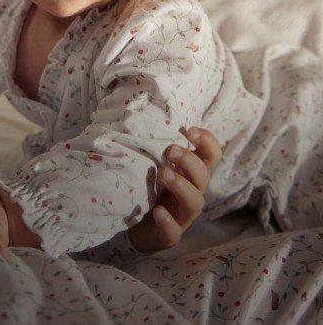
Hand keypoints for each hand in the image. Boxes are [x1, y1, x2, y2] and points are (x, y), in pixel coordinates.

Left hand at [128, 127, 221, 252]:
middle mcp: (192, 192)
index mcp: (191, 173)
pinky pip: (174, 231)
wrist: (137, 226)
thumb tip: (146, 114)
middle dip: (189, 160)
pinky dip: (167, 221)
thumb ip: (159, 146)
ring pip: (195, 202)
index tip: (189, 130)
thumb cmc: (150, 188)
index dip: (207, 142)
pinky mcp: (169, 235)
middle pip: (204, 176)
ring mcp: (183, 215)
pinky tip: (158, 212)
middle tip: (170, 149)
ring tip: (163, 174)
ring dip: (181, 185)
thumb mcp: (156, 164)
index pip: (211, 155)